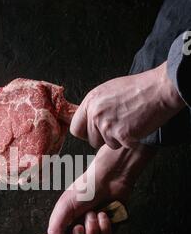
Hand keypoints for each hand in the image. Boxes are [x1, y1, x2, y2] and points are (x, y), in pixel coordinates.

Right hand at [47, 144, 154, 233]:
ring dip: (92, 231)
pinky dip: (105, 228)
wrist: (109, 179)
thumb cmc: (84, 189)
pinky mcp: (108, 233)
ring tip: (93, 213)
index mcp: (63, 229)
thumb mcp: (64, 207)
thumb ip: (56, 229)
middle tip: (79, 227)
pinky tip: (104, 214)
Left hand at [70, 62, 184, 148]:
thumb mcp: (108, 91)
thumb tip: (88, 120)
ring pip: (107, 144)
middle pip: (91, 140)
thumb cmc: (138, 88)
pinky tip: (137, 127)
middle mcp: (95, 114)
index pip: (76, 128)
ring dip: (118, 139)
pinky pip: (122, 145)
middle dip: (104, 138)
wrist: (158, 89)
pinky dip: (131, 140)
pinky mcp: (121, 135)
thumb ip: (95, 106)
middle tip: (119, 127)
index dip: (85, 133)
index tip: (94, 132)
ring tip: (130, 123)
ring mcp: (107, 125)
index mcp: (90, 101)